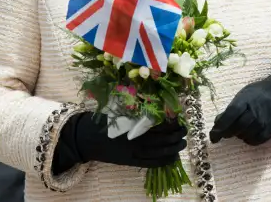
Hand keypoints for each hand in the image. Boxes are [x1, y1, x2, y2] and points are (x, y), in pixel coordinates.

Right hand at [52, 113, 186, 172]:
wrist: (85, 138)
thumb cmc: (103, 120)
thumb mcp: (120, 109)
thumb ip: (138, 108)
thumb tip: (160, 106)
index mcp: (133, 124)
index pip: (160, 124)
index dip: (172, 122)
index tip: (179, 117)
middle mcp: (135, 140)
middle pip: (163, 140)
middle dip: (177, 136)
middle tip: (184, 131)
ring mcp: (133, 153)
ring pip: (160, 153)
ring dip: (174, 148)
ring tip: (181, 143)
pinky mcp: (130, 163)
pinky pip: (152, 164)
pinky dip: (164, 160)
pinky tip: (172, 156)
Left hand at [210, 70, 270, 145]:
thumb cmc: (259, 93)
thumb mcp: (243, 95)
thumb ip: (232, 108)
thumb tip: (218, 122)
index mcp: (245, 101)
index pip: (229, 116)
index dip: (218, 128)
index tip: (212, 137)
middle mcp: (254, 112)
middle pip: (235, 129)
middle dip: (227, 133)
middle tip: (223, 133)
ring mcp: (262, 122)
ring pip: (244, 136)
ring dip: (238, 135)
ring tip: (239, 129)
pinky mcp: (269, 131)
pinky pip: (254, 141)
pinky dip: (248, 139)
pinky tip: (248, 133)